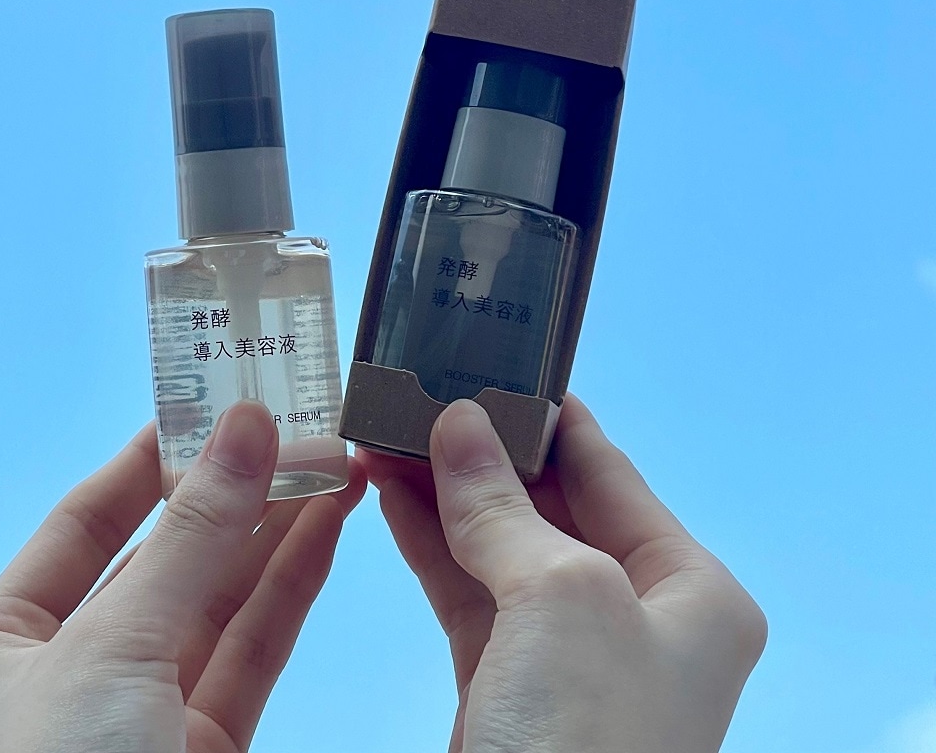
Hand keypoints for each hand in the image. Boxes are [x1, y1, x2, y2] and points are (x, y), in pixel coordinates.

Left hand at [0, 402, 365, 752]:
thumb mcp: (115, 648)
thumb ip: (193, 534)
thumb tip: (245, 426)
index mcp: (2, 644)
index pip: (87, 519)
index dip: (153, 456)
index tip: (214, 400)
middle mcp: (68, 675)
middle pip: (166, 554)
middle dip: (235, 489)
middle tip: (300, 427)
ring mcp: (140, 716)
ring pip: (221, 598)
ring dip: (279, 529)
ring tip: (334, 464)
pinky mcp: (202, 752)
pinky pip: (253, 648)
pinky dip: (293, 586)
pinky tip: (330, 530)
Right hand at [359, 396, 765, 752]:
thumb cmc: (590, 743)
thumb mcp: (561, 595)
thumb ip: (503, 504)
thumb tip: (458, 421)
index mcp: (690, 592)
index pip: (609, 470)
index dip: (547, 414)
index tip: (493, 362)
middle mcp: (638, 618)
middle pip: (548, 504)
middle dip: (480, 452)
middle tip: (419, 393)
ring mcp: (569, 655)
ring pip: (499, 546)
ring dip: (442, 491)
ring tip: (385, 432)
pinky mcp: (509, 687)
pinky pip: (468, 593)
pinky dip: (429, 543)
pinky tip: (388, 496)